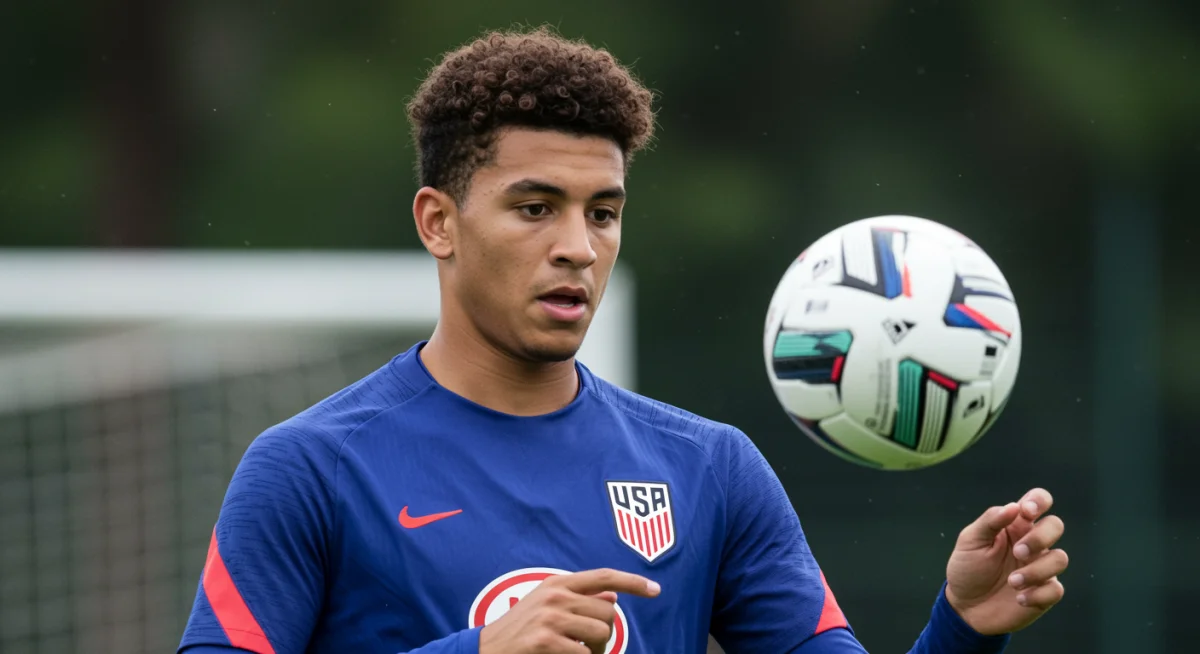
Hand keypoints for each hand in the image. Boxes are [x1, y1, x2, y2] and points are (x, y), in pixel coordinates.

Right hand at [478, 568, 660, 653]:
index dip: (633, 581)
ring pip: (602, 633)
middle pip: (608, 611)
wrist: (485, 650)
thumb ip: (578, 598)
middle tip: (588, 646)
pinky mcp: (545, 641)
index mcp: (558, 583)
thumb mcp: (545, 605)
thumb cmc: (519, 630)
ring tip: (578, 653)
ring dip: (597, 650)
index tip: (655, 590)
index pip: (604, 576)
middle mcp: (556, 595)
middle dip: (606, 633)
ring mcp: (550, 617)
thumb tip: (612, 595)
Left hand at [944, 488, 1068, 635]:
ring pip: (1060, 558)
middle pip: (1055, 525)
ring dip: (1036, 570)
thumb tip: (1013, 506)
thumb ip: (989, 521)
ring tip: (1012, 582)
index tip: (1027, 512)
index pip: (1038, 501)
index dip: (1039, 500)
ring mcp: (1041, 567)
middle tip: (1017, 553)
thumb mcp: (970, 541)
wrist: (965, 607)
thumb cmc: (968, 568)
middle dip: (1040, 537)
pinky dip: (1037, 594)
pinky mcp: (1044, 593)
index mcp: (1015, 525)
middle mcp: (1032, 543)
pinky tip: (1019, 598)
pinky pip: (1056, 589)